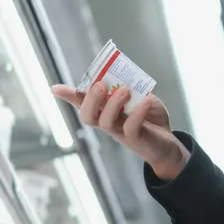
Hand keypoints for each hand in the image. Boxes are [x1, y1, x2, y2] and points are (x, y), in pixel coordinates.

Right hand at [52, 83, 188, 180]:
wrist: (168, 144)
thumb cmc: (151, 118)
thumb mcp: (142, 97)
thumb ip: (132, 87)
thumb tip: (124, 79)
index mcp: (106, 110)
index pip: (83, 103)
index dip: (69, 96)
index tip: (55, 88)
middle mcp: (108, 123)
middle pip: (88, 116)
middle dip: (90, 99)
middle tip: (101, 85)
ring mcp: (120, 133)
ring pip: (105, 123)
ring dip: (112, 104)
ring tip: (125, 89)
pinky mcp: (136, 139)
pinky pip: (131, 128)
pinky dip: (137, 113)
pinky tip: (145, 101)